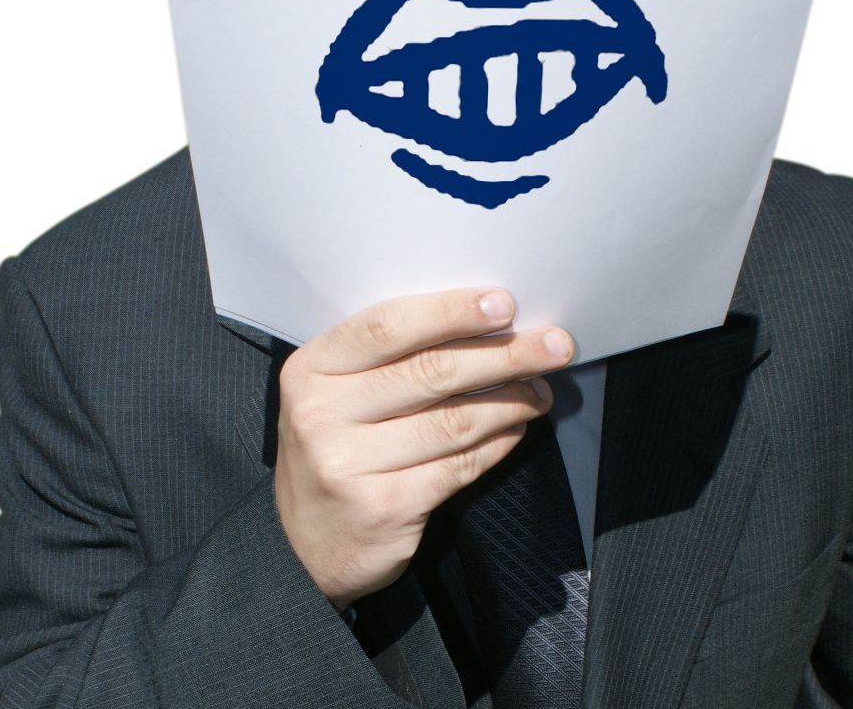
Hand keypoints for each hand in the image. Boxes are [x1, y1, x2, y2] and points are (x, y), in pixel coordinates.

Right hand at [272, 287, 575, 611]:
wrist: (300, 549)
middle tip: (553, 344)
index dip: (450, 311)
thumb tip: (481, 320)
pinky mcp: (386, 508)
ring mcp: (351, 465)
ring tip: (541, 388)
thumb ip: (388, 359)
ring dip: (510, 400)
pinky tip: (517, 427)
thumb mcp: (336, 393)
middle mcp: (323, 414)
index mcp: (312, 369)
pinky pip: (459, 465)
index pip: (387, 326)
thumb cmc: (335, 448)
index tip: (504, 304)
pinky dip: (498, 443)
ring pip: (454, 420)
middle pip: (431, 372)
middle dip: (504, 354)